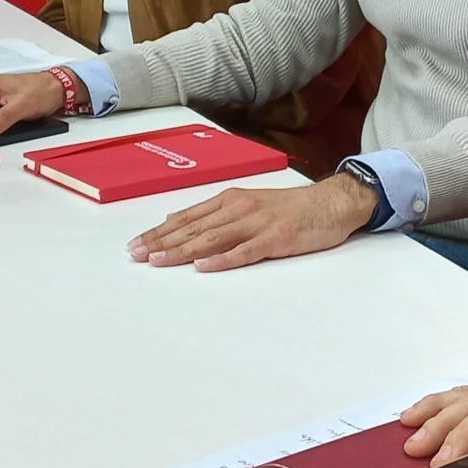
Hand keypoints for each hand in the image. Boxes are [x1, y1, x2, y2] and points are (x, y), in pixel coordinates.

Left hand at [127, 175, 376, 271]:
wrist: (332, 203)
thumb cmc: (292, 209)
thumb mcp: (250, 204)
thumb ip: (219, 214)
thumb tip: (180, 223)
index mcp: (231, 200)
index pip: (187, 217)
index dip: (160, 231)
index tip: (136, 244)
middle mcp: (239, 208)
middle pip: (193, 228)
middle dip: (161, 242)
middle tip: (135, 255)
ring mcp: (257, 223)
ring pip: (212, 238)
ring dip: (183, 251)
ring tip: (159, 261)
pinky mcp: (275, 238)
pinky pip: (245, 251)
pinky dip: (222, 259)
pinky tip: (204, 267)